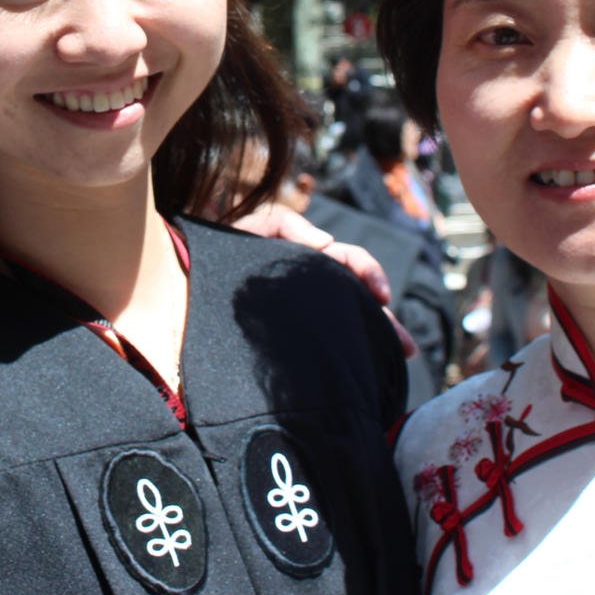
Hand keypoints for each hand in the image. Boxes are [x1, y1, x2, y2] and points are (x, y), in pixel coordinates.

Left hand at [230, 202, 417, 358]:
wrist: (190, 286)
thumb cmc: (223, 255)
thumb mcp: (253, 230)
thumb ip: (286, 224)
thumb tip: (325, 243)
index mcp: (307, 262)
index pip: (349, 263)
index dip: (369, 274)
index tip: (382, 296)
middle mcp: (312, 289)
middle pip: (358, 303)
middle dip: (386, 322)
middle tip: (405, 346)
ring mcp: (304, 314)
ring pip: (349, 326)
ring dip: (376, 340)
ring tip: (395, 358)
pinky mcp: (292, 338)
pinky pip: (327, 348)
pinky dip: (349, 355)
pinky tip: (362, 370)